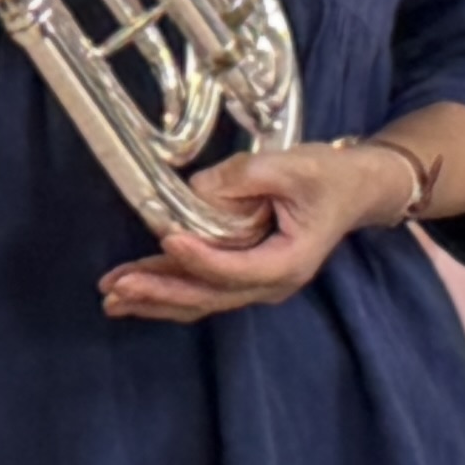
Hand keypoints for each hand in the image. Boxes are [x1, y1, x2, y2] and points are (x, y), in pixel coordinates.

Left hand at [99, 139, 416, 325]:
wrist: (354, 189)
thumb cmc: (328, 177)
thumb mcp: (293, 166)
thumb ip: (247, 176)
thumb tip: (198, 189)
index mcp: (288, 262)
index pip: (237, 269)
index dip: (201, 258)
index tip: (168, 239)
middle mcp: (270, 283)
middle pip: (209, 295)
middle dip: (160, 292)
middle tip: (118, 287)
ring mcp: (255, 282)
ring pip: (199, 299)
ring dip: (154, 298)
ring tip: (111, 295)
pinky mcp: (241, 273)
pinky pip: (200, 288)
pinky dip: (165, 288)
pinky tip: (131, 290)